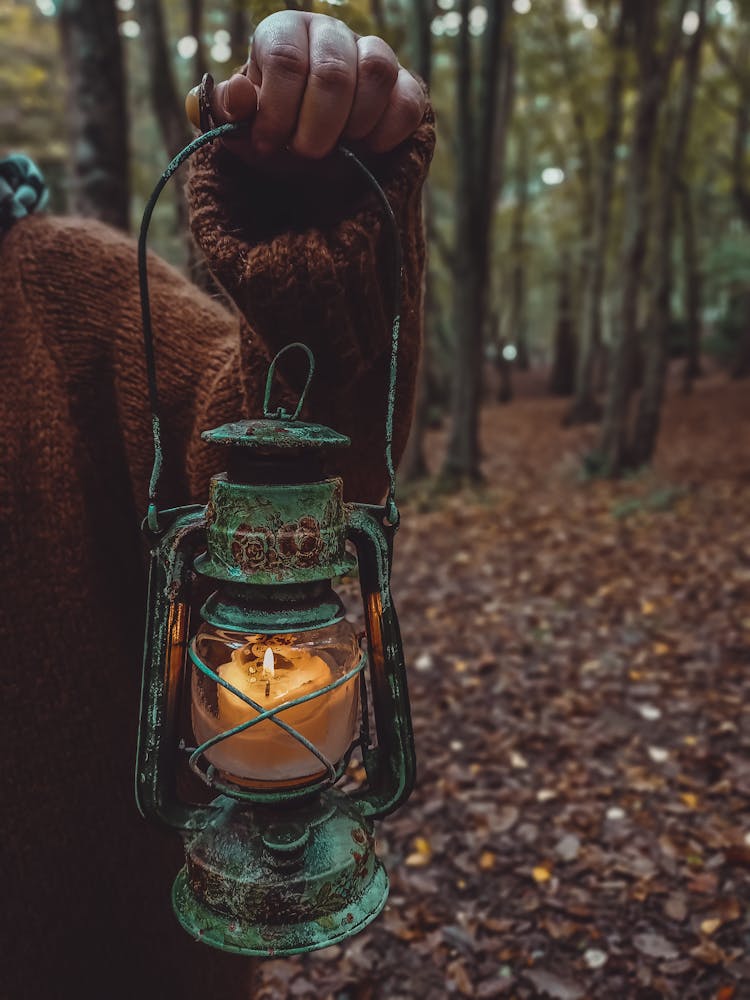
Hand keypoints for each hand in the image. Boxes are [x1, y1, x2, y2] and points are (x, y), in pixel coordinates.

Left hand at [187, 11, 425, 161]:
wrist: (315, 157)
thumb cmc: (276, 134)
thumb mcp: (243, 128)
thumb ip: (230, 111)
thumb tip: (239, 93)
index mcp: (285, 32)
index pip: (286, 59)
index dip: (278, 110)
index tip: (270, 145)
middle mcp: (330, 32)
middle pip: (333, 70)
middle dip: (318, 126)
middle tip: (307, 154)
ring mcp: (372, 54)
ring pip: (377, 71)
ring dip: (355, 124)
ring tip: (340, 149)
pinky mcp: (404, 84)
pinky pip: (409, 100)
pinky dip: (388, 131)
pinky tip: (369, 149)